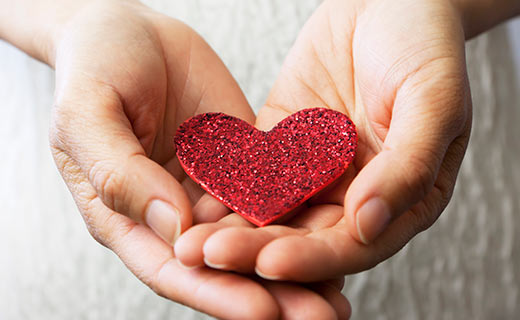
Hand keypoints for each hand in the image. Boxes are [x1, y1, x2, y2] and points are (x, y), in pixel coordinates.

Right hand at [47, 0, 349, 317]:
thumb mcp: (89, 114)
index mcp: (130, 216)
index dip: (217, 292)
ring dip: (296, 265)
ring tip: (339, 292)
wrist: (128, 32)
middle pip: (224, 265)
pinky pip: (272, 189)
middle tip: (321, 315)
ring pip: (256, 235)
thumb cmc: (95, 68)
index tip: (264, 310)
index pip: (174, 268)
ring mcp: (211, 187)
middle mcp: (176, 212)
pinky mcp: (241, 160)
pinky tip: (336, 231)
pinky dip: (302, 213)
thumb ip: (120, 173)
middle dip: (272, 294)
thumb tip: (172, 225)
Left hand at [174, 0, 471, 281]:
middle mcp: (352, 194)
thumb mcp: (433, 101)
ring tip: (190, 240)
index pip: (354, 245)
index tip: (270, 264)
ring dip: (232, 227)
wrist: (388, 2)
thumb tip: (369, 226)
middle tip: (210, 256)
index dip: (313, 259)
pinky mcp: (282, 143)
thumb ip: (408, 166)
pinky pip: (252, 169)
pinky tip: (195, 195)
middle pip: (303, 237)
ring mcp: (315, 170)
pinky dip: (225, 184)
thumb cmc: (425, 46)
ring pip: (272, 210)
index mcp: (399, 198)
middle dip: (257, 250)